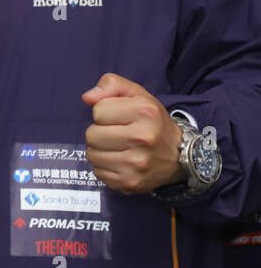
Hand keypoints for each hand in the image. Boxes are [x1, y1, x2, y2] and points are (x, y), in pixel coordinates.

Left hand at [83, 73, 182, 193]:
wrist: (179, 155)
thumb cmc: (152, 121)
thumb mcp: (138, 94)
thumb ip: (111, 84)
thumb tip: (87, 97)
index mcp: (145, 112)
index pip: (98, 111)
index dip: (105, 112)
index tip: (120, 117)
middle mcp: (143, 139)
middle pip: (91, 134)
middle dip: (100, 132)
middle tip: (117, 133)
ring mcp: (137, 164)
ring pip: (91, 154)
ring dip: (100, 150)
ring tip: (118, 147)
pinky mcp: (130, 183)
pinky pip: (97, 172)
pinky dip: (104, 166)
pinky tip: (120, 161)